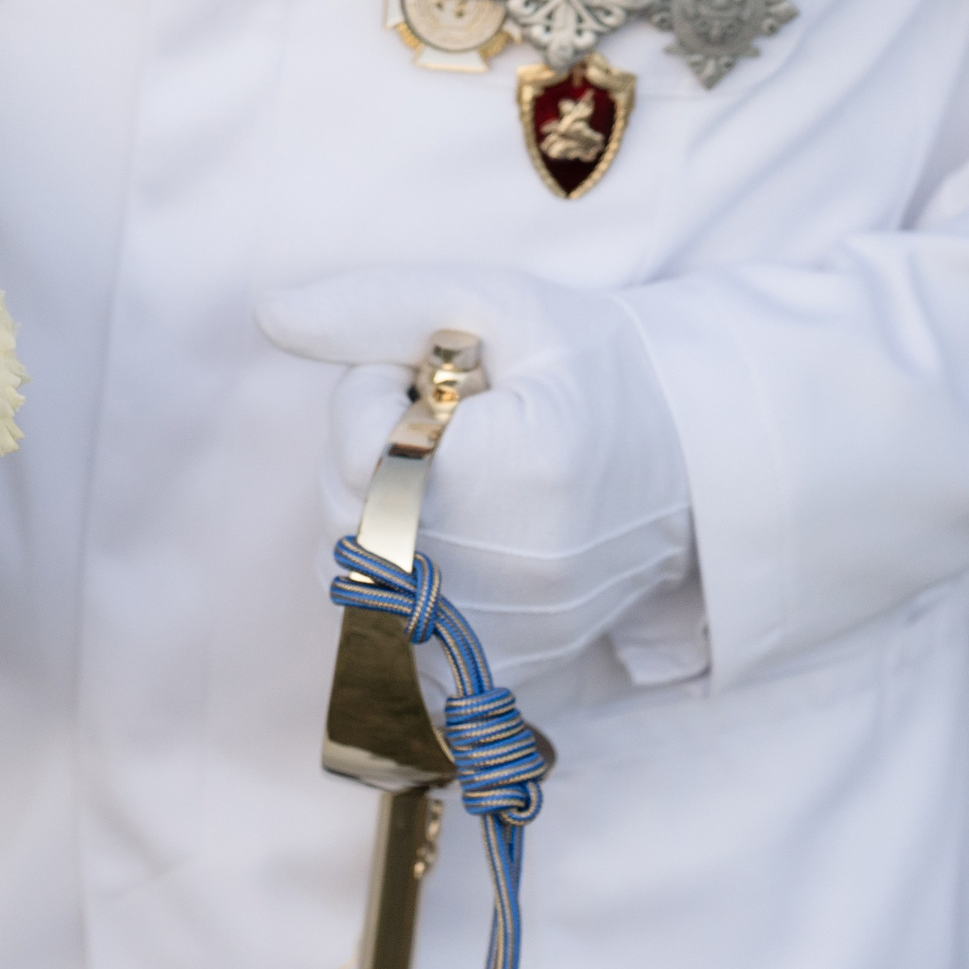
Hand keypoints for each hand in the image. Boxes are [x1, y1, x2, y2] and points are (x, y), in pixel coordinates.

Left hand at [259, 267, 705, 686]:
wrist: (699, 459)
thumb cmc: (595, 368)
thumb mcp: (496, 306)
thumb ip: (376, 306)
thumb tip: (269, 315)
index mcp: (517, 472)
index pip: (359, 444)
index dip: (376, 392)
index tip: (436, 378)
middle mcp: (512, 568)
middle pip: (348, 507)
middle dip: (371, 453)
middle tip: (453, 423)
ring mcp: (510, 628)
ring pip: (355, 566)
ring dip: (378, 511)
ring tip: (461, 476)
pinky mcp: (505, 663)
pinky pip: (388, 624)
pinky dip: (399, 574)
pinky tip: (458, 535)